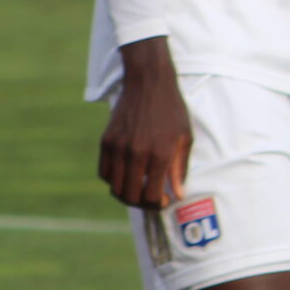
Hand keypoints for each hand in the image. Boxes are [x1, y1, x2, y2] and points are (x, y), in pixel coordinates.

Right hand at [98, 37, 190, 209]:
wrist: (149, 84)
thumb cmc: (172, 110)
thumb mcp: (184, 138)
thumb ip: (179, 169)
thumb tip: (177, 194)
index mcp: (159, 154)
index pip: (151, 196)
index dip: (156, 205)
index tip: (162, 201)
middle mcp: (137, 153)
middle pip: (130, 196)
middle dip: (141, 204)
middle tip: (150, 199)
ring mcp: (118, 148)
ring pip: (115, 187)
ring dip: (126, 194)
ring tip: (138, 190)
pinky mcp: (107, 141)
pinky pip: (104, 172)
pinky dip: (113, 180)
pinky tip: (126, 176)